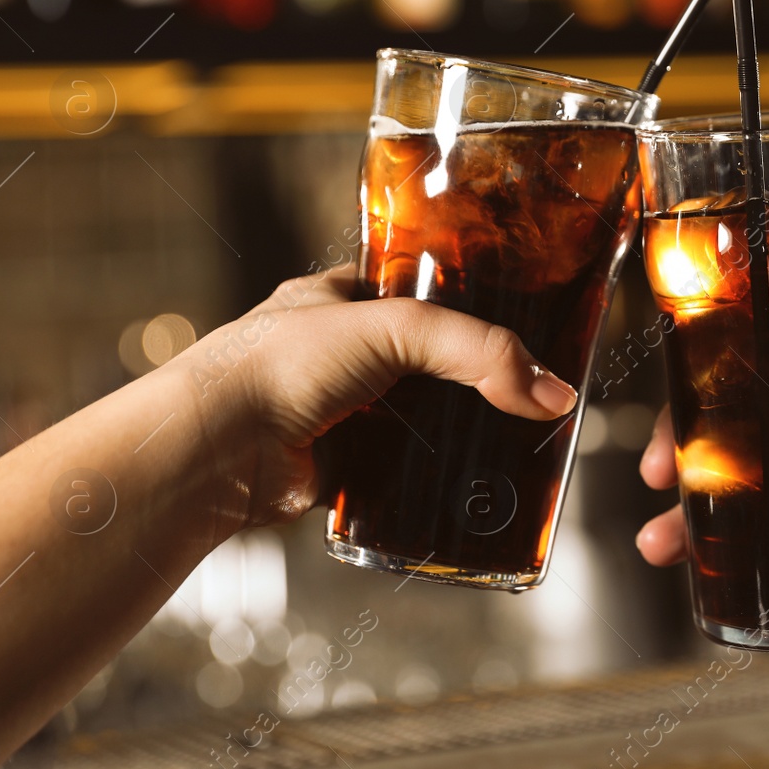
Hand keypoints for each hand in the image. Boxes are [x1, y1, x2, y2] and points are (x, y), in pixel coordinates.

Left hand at [160, 265, 577, 534]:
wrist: (217, 451)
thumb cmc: (275, 367)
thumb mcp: (391, 329)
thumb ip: (478, 351)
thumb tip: (551, 393)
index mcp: (340, 298)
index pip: (421, 288)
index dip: (472, 299)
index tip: (525, 315)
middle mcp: (340, 353)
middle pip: (432, 361)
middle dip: (476, 376)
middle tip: (531, 385)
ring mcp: (342, 413)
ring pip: (422, 419)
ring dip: (460, 431)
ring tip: (519, 435)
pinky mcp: (344, 469)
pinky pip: (406, 473)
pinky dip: (437, 480)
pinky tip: (475, 481)